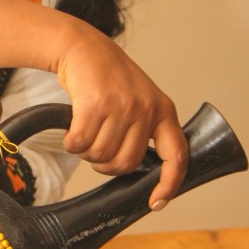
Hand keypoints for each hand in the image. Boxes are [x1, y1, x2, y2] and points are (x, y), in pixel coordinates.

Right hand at [56, 28, 188, 209]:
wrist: (82, 47)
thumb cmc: (109, 78)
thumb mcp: (139, 99)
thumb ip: (145, 130)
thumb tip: (138, 171)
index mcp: (163, 110)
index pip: (176, 155)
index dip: (169, 183)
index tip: (157, 201)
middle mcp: (146, 109)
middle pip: (126, 164)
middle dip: (106, 166)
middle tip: (97, 148)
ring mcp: (122, 106)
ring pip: (101, 156)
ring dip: (87, 152)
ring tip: (85, 132)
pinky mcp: (95, 104)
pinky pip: (80, 144)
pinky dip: (71, 143)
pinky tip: (71, 130)